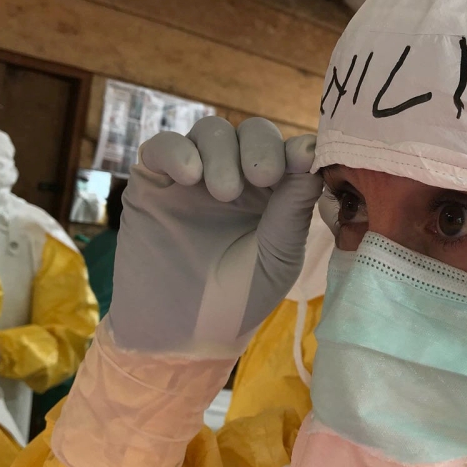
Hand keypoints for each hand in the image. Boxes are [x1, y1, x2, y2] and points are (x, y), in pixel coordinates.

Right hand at [107, 116, 321, 355]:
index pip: (287, 150)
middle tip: (261, 177)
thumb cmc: (240, 298)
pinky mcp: (153, 181)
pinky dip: (177, 151)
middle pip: (251, 132)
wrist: (183, 334)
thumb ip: (293, 206)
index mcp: (274, 192)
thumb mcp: (278, 254)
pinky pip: (163, 146)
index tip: (301, 159)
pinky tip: (190, 176)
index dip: (295, 149)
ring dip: (222, 151)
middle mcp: (236, 176)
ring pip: (210, 131)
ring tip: (224, 193)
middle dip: (260, 146)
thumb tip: (312, 152)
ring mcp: (193, 176)